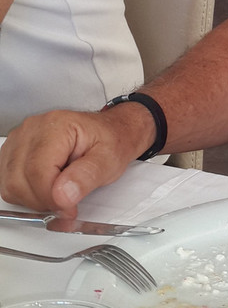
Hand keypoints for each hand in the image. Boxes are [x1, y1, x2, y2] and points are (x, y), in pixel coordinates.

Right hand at [0, 108, 149, 216]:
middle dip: (44, 201)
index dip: (51, 197)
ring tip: (60, 191)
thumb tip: (62, 195)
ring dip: (34, 200)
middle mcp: (32, 130)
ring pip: (10, 186)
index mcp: (56, 126)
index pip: (37, 171)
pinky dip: (27, 194)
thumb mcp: (111, 158)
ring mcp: (19, 141)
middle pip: (19, 181)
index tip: (69, 208)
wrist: (111, 132)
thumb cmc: (111, 141)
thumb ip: (88, 176)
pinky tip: (48, 187)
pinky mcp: (13, 154)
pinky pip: (9, 185)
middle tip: (68, 203)